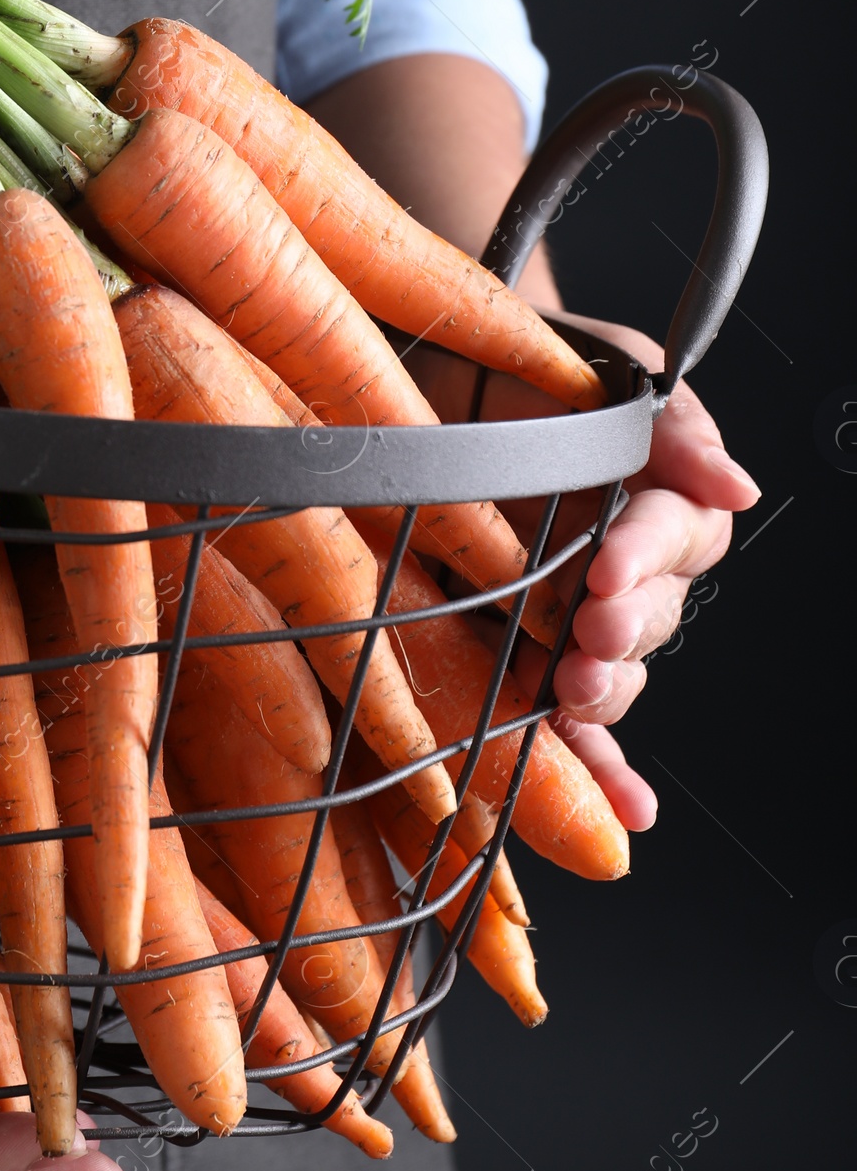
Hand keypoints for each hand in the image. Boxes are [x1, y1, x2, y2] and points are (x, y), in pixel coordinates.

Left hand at [507, 315, 758, 833]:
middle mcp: (624, 564)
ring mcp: (576, 616)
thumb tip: (740, 486)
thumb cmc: (520, 359)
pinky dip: (600, 772)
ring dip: (602, 692)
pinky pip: (574, 727)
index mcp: (655, 493)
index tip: (607, 563)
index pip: (679, 534)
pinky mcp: (526, 657)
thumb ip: (669, 425)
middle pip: (653, 617)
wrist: (429, 369)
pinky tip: (624, 811)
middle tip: (586, 632)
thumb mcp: (599, 364)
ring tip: (568, 691)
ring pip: (615, 674)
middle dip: (623, 629)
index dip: (647, 553)